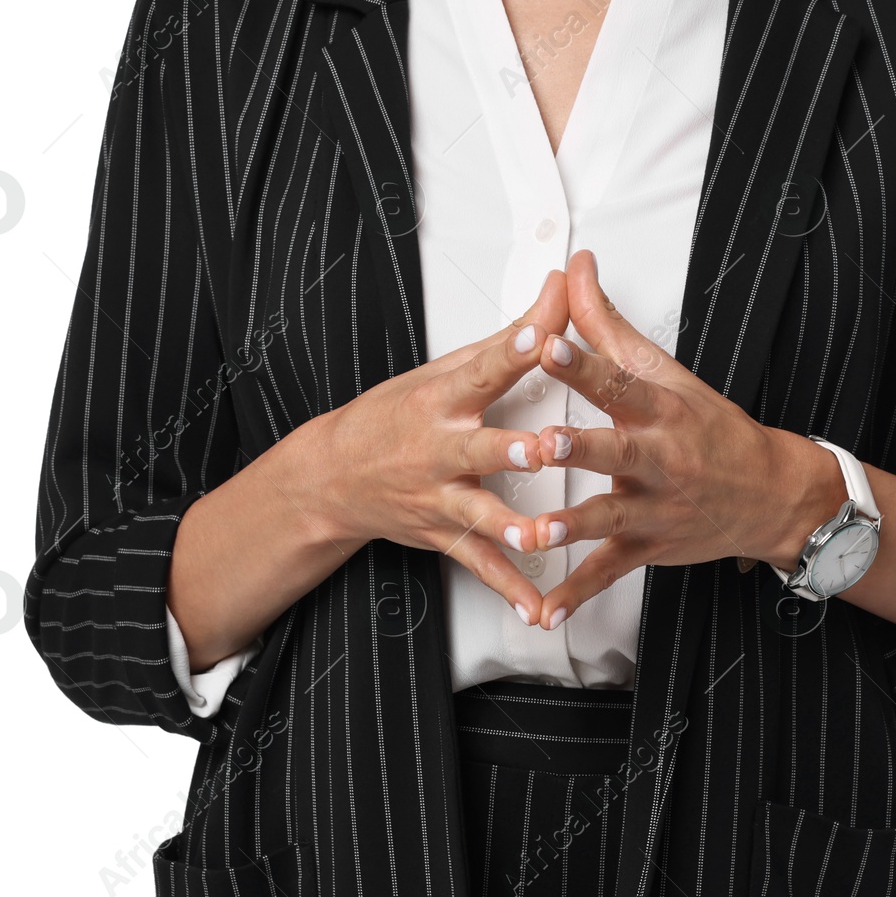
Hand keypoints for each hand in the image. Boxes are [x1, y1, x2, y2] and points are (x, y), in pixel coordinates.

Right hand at [307, 269, 571, 620]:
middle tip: (540, 449)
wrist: (332, 476)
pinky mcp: (443, 535)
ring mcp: (439, 497)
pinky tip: (537, 608)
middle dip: (508, 450)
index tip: (536, 337)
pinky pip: (480, 564)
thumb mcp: (444, 370)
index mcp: (440, 401)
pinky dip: (508, 589)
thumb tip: (563, 287)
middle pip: (477, 448)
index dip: (509, 354)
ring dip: (509, 526)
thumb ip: (512, 337)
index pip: (479, 372)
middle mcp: (437, 450)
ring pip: (478, 513)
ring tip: (541, 537)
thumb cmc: (395, 416)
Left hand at [523, 251, 844, 627]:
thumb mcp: (665, 371)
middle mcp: (660, 459)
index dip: (584, 361)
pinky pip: (609, 573)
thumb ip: (607, 323)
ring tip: (538, 533)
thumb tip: (574, 267)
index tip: (548, 342)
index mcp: (661, 410)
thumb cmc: (709, 427)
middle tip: (544, 444)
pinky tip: (545, 610)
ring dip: (574, 526)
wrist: (772, 495)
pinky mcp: (649, 547)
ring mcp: (655, 508)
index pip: (620, 380)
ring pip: (611, 517)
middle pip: (617, 450)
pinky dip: (577, 594)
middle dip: (580, 448)